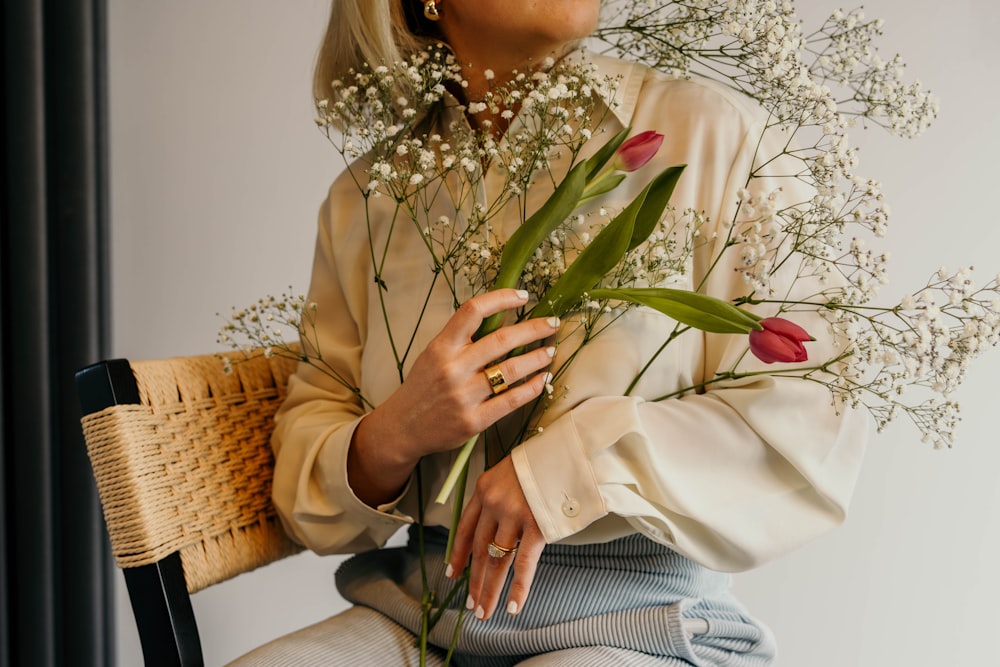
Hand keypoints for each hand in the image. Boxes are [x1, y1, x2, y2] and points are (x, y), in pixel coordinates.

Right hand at [349, 289, 557, 505]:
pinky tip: (542, 379)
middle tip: (552, 323)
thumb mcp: (433, 355)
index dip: (501, 298)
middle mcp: (452, 368)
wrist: (403, 428)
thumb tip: (501, 318)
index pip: (473, 311)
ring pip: (511, 370)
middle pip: (501, 340)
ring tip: (550, 351)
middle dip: (534, 329)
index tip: (524, 296)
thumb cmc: (423, 387)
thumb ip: (461, 339)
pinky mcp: (474, 421)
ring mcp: (464, 396)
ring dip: (537, 358)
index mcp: (441, 347)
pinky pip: (512, 400)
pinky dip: (532, 388)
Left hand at [447, 456, 544, 620]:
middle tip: (470, 605)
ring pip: (496, 560)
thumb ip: (499, 495)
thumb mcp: (509, 470)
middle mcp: (493, 503)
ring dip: (490, 589)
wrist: (567, 447)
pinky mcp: (536, 525)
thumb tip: (498, 525)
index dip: (458, 554)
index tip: (453, 574)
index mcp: (483, 489)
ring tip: (483, 612)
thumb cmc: (542, 460)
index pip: (464, 528)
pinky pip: (524, 563)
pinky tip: (513, 606)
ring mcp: (513, 515)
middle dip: (474, 580)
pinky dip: (518, 587)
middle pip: (479, 549)